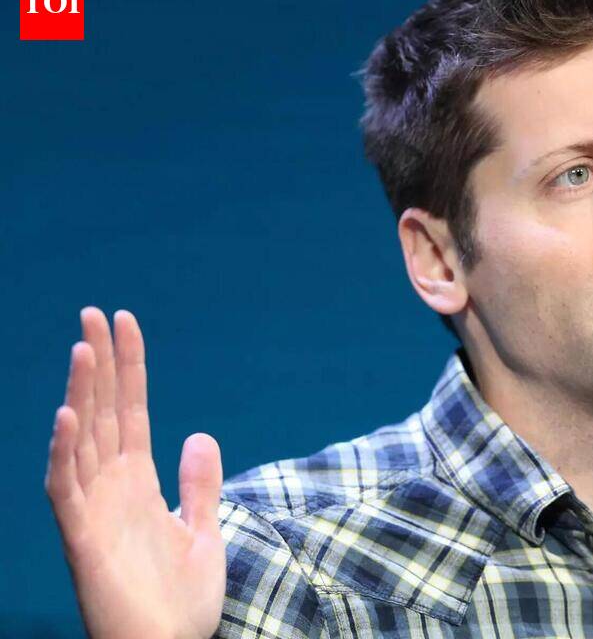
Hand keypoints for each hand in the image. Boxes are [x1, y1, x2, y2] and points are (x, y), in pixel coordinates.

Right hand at [44, 307, 225, 638]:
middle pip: (105, 414)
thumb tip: (199, 434)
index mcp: (139, 482)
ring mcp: (95, 512)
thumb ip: (200, 484)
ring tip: (85, 349)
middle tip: (95, 314)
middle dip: (101, 364)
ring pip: (83, 442)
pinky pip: (67, 491)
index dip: (130, 367)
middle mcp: (112, 488)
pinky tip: (69, 418)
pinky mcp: (83, 542)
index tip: (125, 322)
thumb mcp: (202, 531)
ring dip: (83, 396)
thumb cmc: (179, 602)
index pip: (133, 410)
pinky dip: (66, 454)